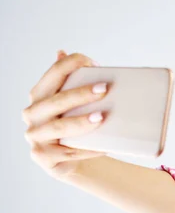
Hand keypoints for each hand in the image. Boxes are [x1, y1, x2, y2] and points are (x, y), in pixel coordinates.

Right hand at [22, 51, 107, 180]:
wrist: (71, 160)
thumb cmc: (75, 126)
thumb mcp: (72, 104)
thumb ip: (68, 80)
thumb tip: (61, 52)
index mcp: (39, 95)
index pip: (53, 74)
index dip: (72, 65)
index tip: (96, 64)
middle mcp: (32, 114)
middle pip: (56, 101)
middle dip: (80, 94)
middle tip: (104, 89)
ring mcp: (35, 136)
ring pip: (58, 128)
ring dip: (81, 122)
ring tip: (101, 118)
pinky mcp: (43, 157)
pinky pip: (68, 152)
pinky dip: (88, 149)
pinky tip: (104, 146)